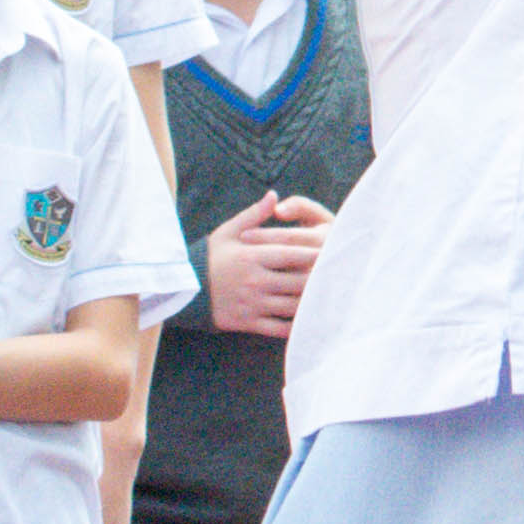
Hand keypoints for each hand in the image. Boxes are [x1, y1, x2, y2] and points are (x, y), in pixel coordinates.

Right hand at [201, 193, 330, 340]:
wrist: (184, 290)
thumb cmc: (211, 256)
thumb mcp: (228, 231)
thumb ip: (254, 214)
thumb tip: (274, 196)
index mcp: (252, 257)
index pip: (291, 254)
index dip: (314, 253)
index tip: (331, 251)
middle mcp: (255, 281)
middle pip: (297, 282)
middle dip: (318, 279)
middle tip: (339, 275)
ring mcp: (253, 304)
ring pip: (292, 306)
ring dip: (311, 302)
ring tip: (330, 296)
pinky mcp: (248, 322)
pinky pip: (278, 328)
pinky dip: (295, 326)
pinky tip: (309, 320)